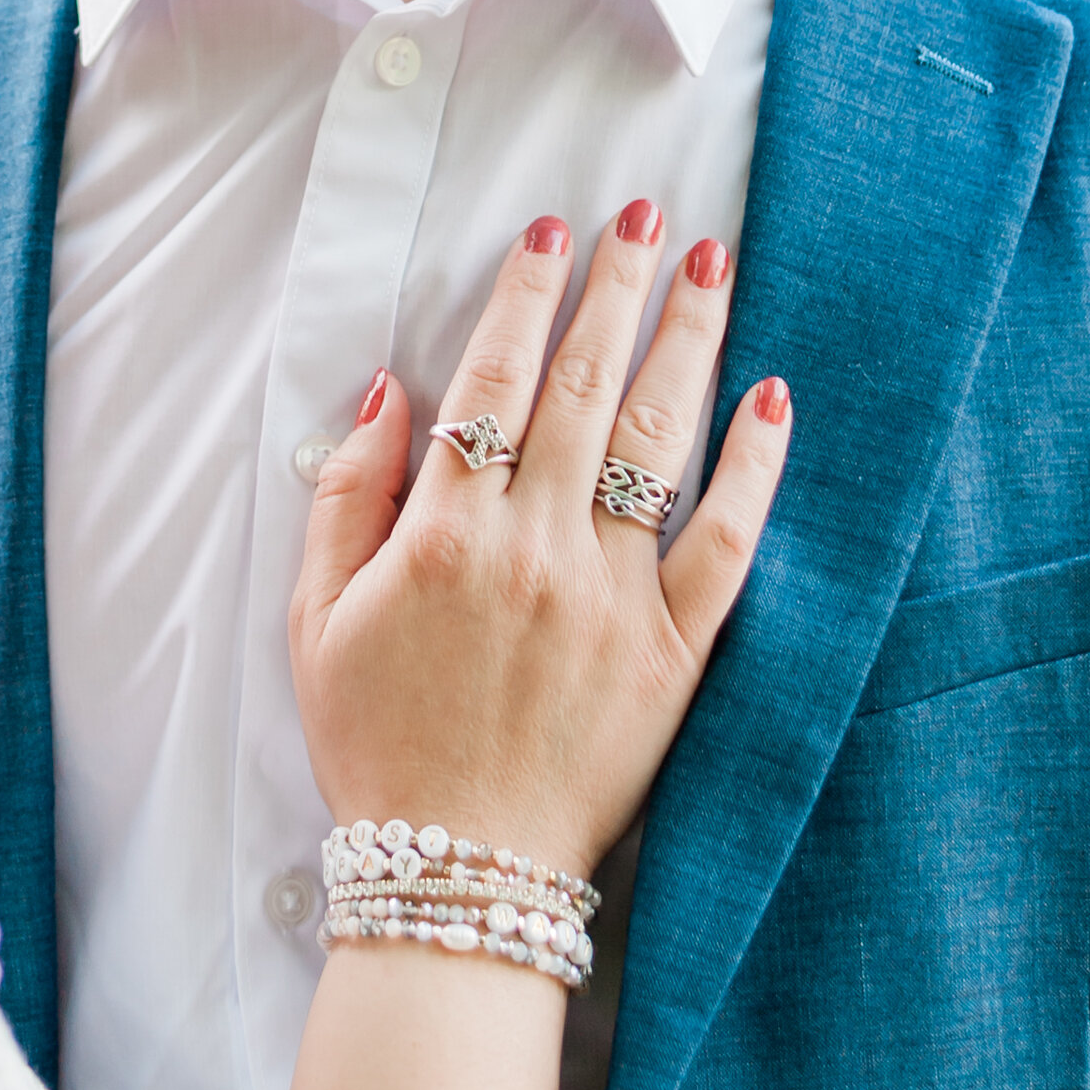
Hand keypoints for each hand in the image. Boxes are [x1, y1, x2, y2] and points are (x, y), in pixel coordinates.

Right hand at [289, 207, 789, 879]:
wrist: (460, 875)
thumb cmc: (379, 747)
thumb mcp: (316, 621)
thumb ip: (348, 499)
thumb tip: (388, 395)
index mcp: (447, 538)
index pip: (495, 384)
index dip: (526, 300)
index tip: (551, 234)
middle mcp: (536, 552)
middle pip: (587, 389)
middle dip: (617, 289)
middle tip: (648, 214)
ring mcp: (614, 602)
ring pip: (660, 442)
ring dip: (687, 342)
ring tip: (713, 264)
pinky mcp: (676, 655)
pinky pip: (728, 544)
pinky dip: (755, 466)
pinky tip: (773, 396)